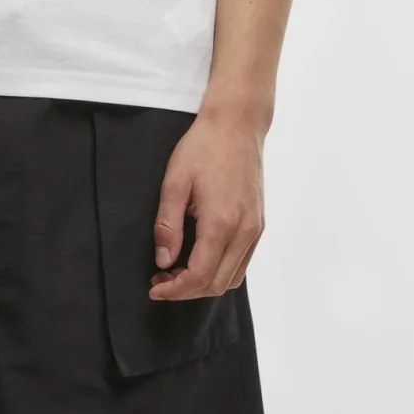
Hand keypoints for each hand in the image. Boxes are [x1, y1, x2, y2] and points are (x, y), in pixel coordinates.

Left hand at [148, 108, 264, 300]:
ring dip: (205, 283)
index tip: (154, 287)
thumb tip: (163, 260)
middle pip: (217, 284)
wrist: (237, 123)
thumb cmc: (203, 146)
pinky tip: (201, 257)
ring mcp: (255, 228)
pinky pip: (242, 261)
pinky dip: (221, 270)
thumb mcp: (175, 180)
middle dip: (187, 290)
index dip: (175, 289)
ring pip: (233, 278)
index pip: (199, 276)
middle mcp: (244, 231)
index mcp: (222, 222)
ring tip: (178, 271)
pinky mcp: (259, 223)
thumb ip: (168, 224)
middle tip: (161, 279)